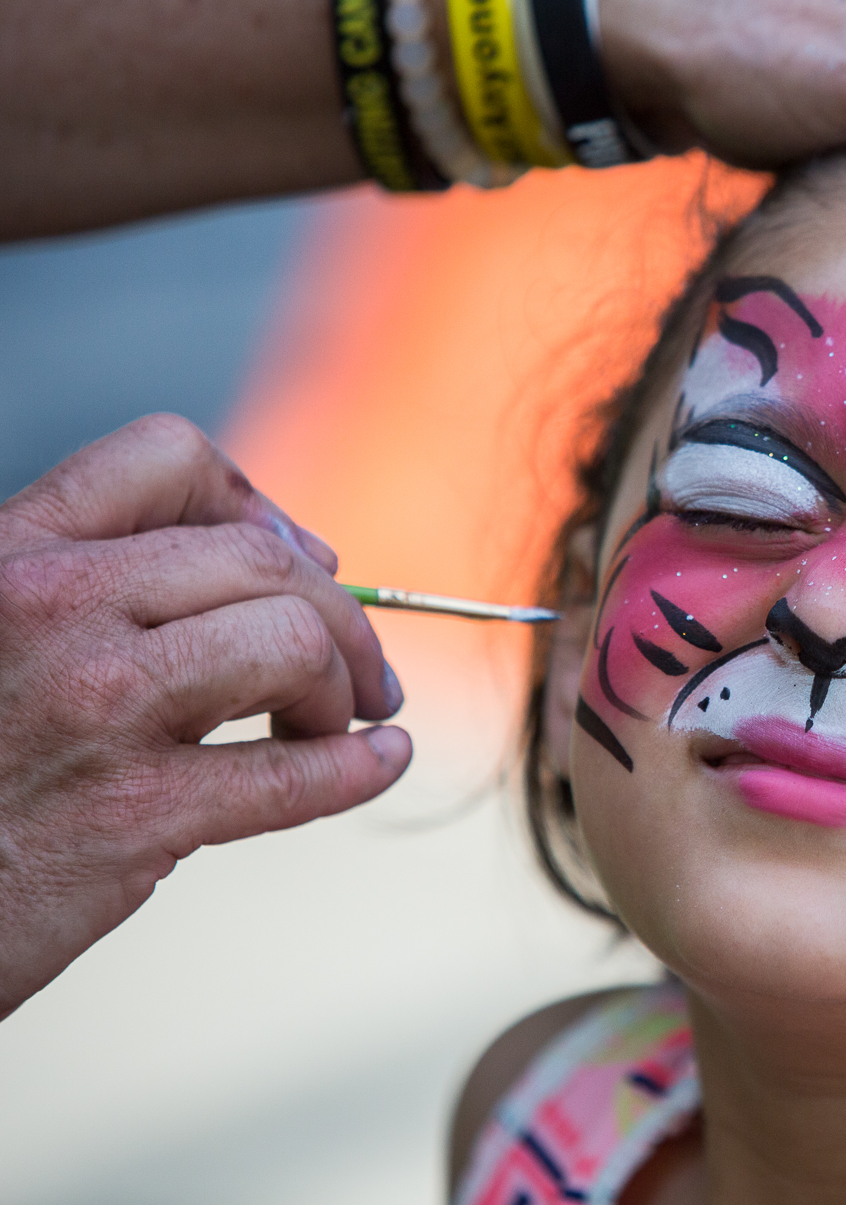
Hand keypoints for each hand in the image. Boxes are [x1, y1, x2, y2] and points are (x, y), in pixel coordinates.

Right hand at [0, 415, 410, 1016]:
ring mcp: (94, 708)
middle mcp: (48, 610)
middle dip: (337, 611)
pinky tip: (380, 761)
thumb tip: (286, 555)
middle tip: (357, 667)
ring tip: (338, 720)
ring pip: (290, 643)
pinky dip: (362, 765)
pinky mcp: (131, 816)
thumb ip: (94, 586)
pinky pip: (294, 775)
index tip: (295, 560)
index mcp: (8, 554)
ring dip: (342, 682)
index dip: (254, 503)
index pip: (164, 456)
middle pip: (260, 560)